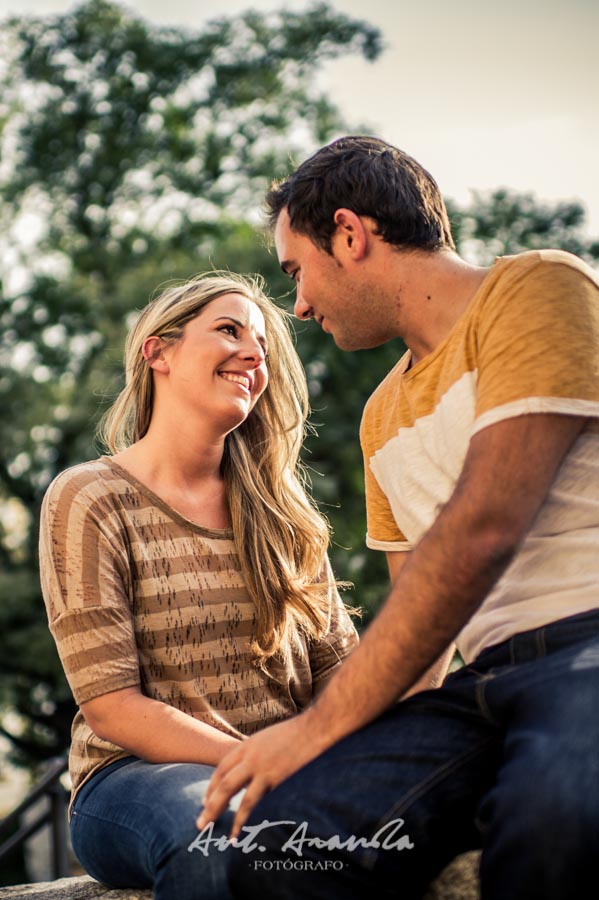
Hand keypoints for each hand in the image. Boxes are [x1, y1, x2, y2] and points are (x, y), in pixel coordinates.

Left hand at [197, 709, 326, 837]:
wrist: (317, 727)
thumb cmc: (297, 733)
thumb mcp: (269, 738)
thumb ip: (257, 753)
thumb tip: (251, 771)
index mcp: (248, 745)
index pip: (222, 769)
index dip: (211, 787)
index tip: (206, 803)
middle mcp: (251, 756)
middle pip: (223, 784)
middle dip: (210, 806)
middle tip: (200, 824)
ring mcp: (263, 768)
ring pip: (236, 796)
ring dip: (226, 816)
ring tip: (221, 834)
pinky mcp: (277, 779)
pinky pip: (256, 803)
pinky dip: (246, 819)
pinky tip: (242, 832)